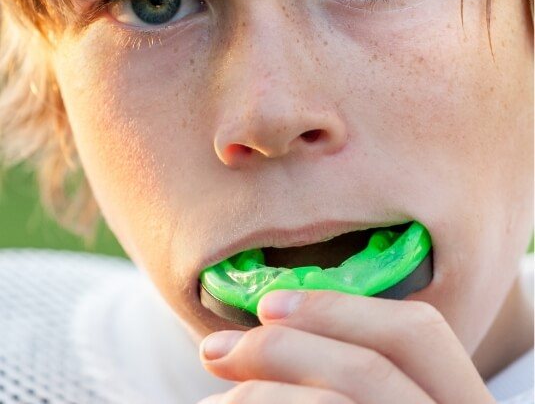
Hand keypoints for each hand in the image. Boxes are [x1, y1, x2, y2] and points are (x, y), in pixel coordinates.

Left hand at [198, 290, 496, 403]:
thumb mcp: (377, 394)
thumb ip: (351, 372)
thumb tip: (276, 321)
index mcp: (460, 402)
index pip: (418, 333)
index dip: (339, 307)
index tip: (267, 305)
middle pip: (369, 368)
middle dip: (282, 348)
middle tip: (215, 350)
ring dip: (259, 393)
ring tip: (213, 401)